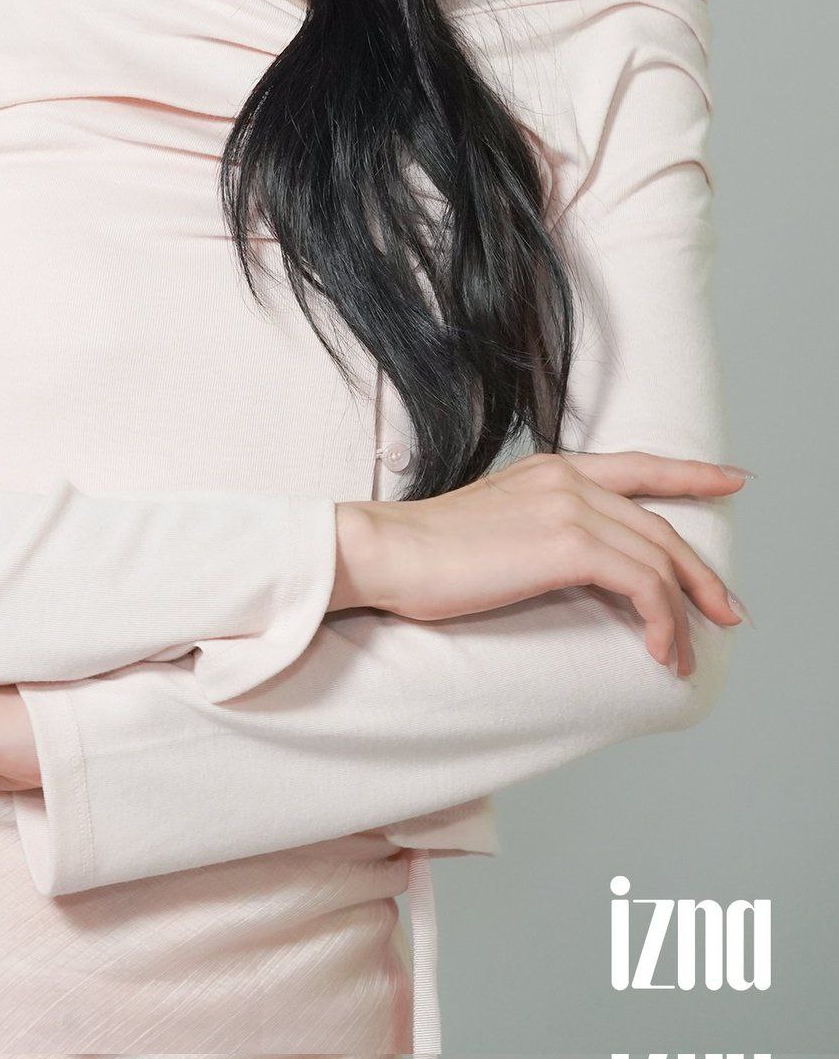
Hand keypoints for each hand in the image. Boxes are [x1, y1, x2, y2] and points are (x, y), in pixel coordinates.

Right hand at [336, 452, 750, 675]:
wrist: (388, 551)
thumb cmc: (427, 555)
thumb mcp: (497, 527)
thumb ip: (540, 529)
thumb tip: (569, 565)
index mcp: (551, 468)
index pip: (638, 465)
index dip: (690, 474)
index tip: (732, 480)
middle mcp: (568, 478)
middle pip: (660, 524)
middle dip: (701, 574)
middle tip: (726, 613)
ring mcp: (570, 506)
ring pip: (658, 558)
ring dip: (682, 613)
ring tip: (683, 655)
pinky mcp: (567, 543)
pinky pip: (642, 583)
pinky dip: (661, 621)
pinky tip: (659, 650)